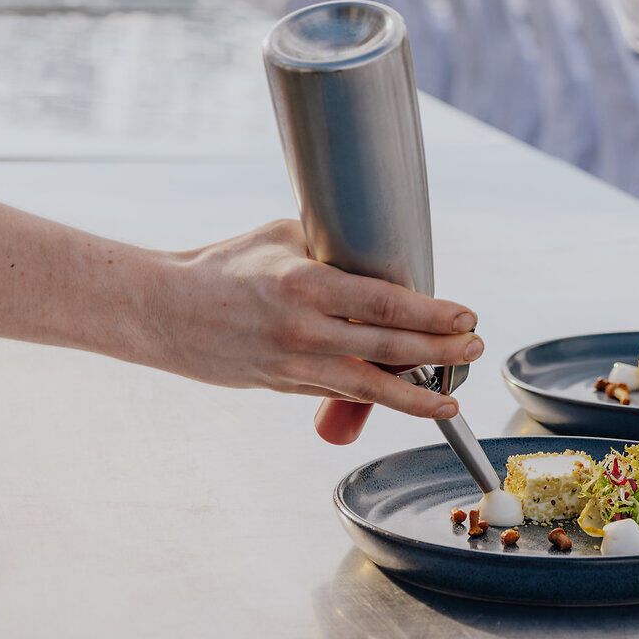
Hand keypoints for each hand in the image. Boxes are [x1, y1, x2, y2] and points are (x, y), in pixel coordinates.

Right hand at [139, 220, 482, 443]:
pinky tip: (408, 399)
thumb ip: (335, 253)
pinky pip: (341, 394)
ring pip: (369, 387)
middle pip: (389, 347)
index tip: (466, 317)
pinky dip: (379, 398)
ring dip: (417, 393)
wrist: (162, 309)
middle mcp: (303, 329)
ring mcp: (292, 364)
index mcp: (306, 284)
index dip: (433, 314)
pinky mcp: (283, 386)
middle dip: (441, 352)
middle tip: (476, 348)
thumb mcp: (284, 239)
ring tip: (452, 397)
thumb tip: (387, 264)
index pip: (386, 304)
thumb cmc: (226, 265)